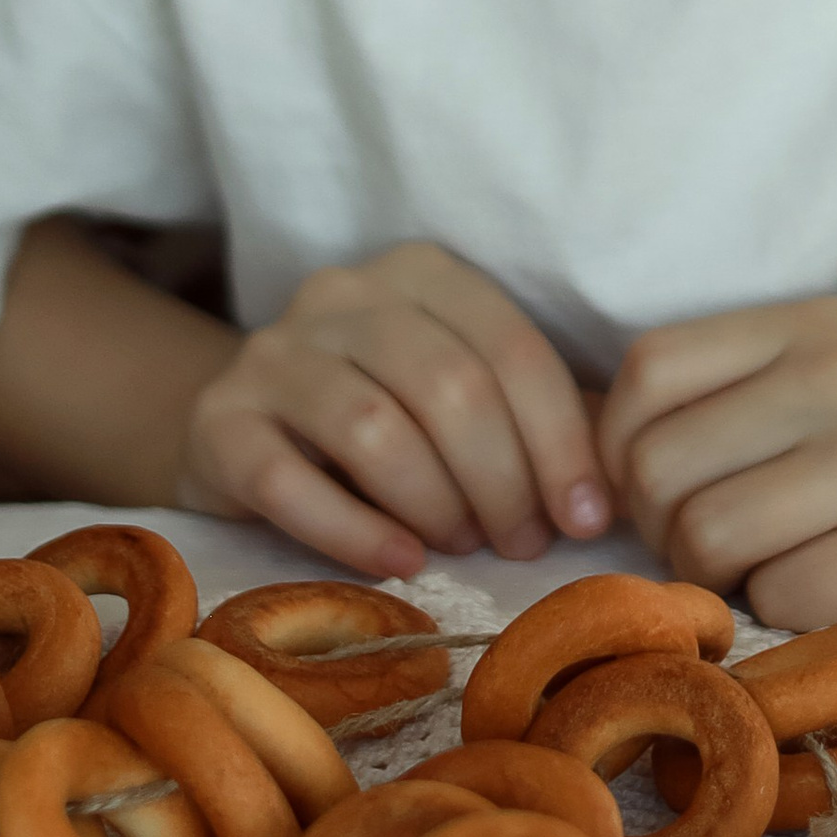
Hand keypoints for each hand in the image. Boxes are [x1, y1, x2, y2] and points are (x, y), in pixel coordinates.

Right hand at [177, 242, 612, 575]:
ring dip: (436, 504)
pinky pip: (289, 481)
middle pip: (447, 386)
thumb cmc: (383, 416)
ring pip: (374, 427)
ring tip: (461, 549)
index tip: (586, 519)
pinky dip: (356, 532)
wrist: (239, 428)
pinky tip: (401, 564)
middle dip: (502, 479)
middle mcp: (341, 293)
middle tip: (521, 543)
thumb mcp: (458, 393)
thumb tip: (618, 490)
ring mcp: (271, 353)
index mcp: (420, 272)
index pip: (511, 348)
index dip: (561, 440)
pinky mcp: (218, 421)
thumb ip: (532, 419)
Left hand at [596, 296, 836, 622]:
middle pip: (658, 466)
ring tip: (776, 575)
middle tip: (717, 551)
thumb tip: (636, 443)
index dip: (620, 446)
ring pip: (705, 538)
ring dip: (720, 580)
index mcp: (819, 320)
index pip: (647, 372)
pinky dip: (786, 618)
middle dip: (663, 530)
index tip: (656, 489)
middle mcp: (836, 376)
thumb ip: (771, 379)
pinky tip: (835, 598)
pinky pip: (783, 601)